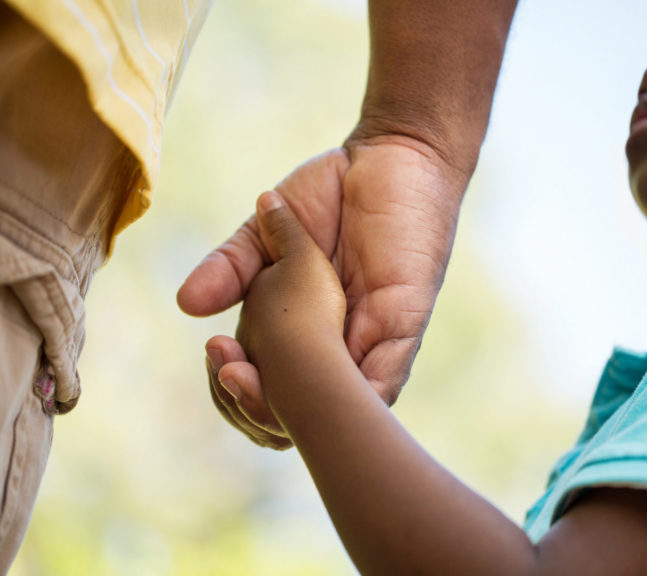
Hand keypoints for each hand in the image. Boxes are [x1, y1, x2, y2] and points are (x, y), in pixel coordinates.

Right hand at [178, 138, 468, 446]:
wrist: (390, 151)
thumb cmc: (333, 190)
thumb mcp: (269, 229)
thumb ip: (233, 266)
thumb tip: (185, 305)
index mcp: (307, 328)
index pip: (272, 383)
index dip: (242, 387)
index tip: (215, 360)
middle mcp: (340, 342)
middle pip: (303, 409)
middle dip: (262, 405)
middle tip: (230, 374)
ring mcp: (374, 337)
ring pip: (343, 406)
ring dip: (299, 406)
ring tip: (257, 384)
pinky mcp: (405, 321)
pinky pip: (388, 377)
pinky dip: (360, 395)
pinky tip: (332, 405)